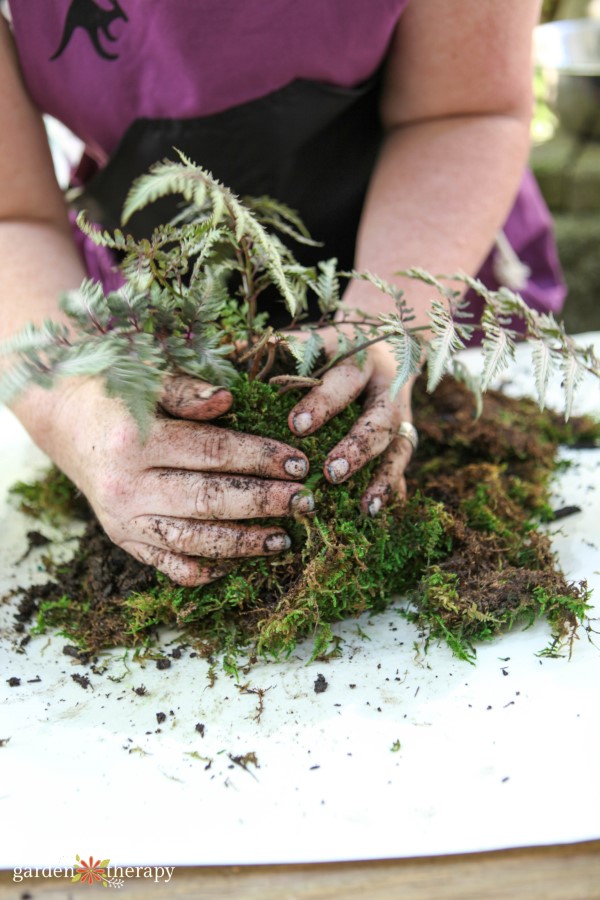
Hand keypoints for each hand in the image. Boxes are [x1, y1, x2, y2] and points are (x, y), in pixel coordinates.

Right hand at [39, 374, 312, 585]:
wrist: (65, 421)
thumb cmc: (116, 393)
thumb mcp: (147, 379)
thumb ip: (187, 391)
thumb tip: (228, 399)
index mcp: (136, 441)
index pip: (211, 452)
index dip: (259, 457)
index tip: (298, 463)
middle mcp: (127, 487)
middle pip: (208, 499)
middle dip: (262, 503)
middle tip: (305, 502)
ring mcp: (123, 520)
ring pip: (191, 540)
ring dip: (241, 543)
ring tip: (283, 540)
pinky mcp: (123, 540)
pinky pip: (167, 564)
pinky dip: (204, 569)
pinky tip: (239, 564)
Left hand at [288, 334, 416, 513]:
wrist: (386, 347)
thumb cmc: (333, 349)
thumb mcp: (313, 342)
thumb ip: (279, 348)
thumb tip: (234, 348)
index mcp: (359, 361)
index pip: (343, 379)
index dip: (322, 402)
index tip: (296, 426)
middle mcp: (387, 388)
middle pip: (379, 418)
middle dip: (357, 446)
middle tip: (331, 473)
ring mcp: (402, 416)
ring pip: (398, 446)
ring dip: (383, 477)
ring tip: (365, 506)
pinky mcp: (404, 439)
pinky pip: (402, 467)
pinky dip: (393, 490)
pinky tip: (377, 514)